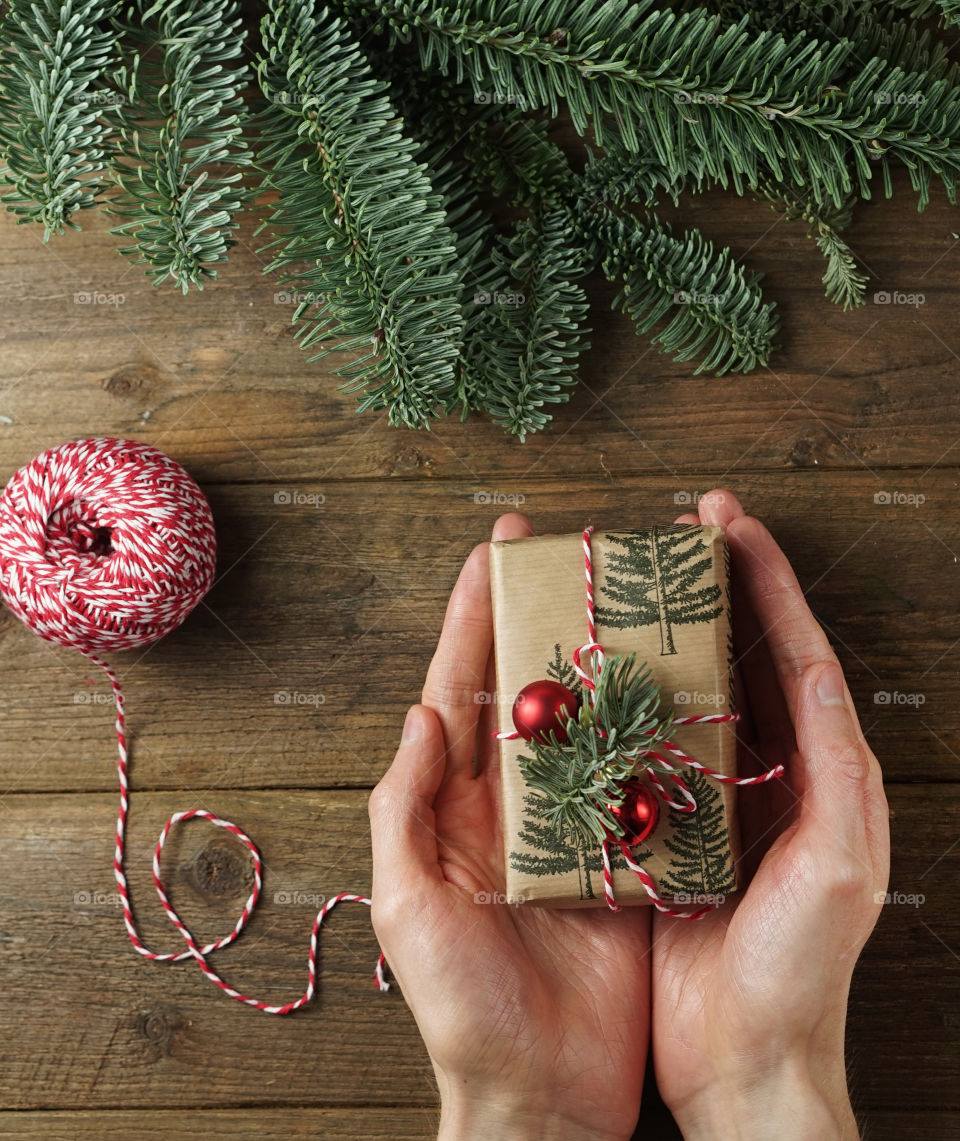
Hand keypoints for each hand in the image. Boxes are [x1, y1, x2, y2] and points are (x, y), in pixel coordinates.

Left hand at [368, 513, 649, 1140]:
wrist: (540, 1091)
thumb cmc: (462, 1010)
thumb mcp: (411, 908)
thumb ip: (403, 809)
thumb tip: (419, 713)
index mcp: (457, 807)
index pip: (461, 689)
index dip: (474, 618)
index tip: (492, 553)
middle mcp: (515, 804)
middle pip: (528, 688)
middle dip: (538, 615)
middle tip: (559, 548)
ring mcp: (574, 826)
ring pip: (588, 722)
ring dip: (602, 659)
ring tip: (620, 595)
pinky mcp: (626, 856)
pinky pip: (640, 779)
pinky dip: (652, 730)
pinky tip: (672, 685)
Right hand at [652, 490, 889, 1139]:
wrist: (747, 1057)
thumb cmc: (802, 970)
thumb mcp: (842, 866)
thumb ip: (840, 769)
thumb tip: (821, 670)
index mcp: (820, 769)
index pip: (793, 650)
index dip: (765, 581)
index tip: (730, 522)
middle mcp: (765, 772)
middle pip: (739, 656)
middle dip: (714, 587)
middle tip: (679, 530)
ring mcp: (709, 796)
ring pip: (687, 692)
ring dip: (663, 633)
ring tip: (630, 584)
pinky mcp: (661, 825)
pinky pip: (640, 747)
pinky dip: (620, 702)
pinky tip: (589, 675)